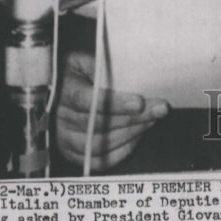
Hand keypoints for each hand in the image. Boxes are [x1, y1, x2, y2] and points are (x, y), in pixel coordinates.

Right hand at [56, 51, 168, 170]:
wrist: (61, 86)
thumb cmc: (80, 71)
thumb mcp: (86, 59)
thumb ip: (102, 67)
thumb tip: (131, 73)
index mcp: (63, 90)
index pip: (86, 100)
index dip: (114, 103)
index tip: (140, 102)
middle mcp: (60, 118)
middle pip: (97, 124)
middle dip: (133, 118)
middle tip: (159, 109)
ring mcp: (65, 139)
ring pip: (100, 144)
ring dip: (131, 133)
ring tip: (152, 119)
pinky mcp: (73, 154)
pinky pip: (100, 161)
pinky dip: (123, 150)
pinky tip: (139, 135)